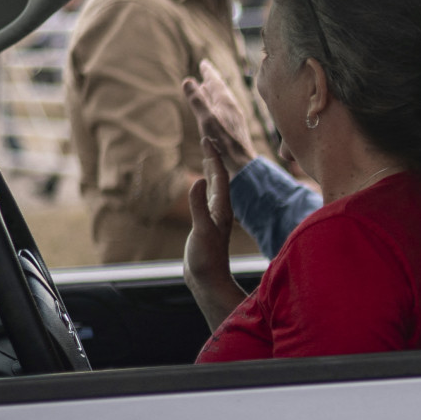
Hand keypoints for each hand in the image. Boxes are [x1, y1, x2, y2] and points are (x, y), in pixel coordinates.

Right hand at [182, 58, 255, 177]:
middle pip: (220, 90)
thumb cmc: (224, 143)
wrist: (243, 164)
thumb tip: (188, 80)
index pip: (216, 82)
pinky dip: (217, 105)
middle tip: (206, 70)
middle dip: (212, 80)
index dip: (209, 72)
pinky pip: (224, 111)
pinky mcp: (235, 129)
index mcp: (226, 103)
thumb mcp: (207, 119)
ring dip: (214, 92)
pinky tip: (216, 112)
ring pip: (222, 100)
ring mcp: (235, 119)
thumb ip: (198, 101)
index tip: (204, 63)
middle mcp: (232, 108)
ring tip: (207, 88)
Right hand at [183, 139, 245, 329]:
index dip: (213, 156)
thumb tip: (199, 179)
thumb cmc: (206, 259)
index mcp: (221, 209)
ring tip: (206, 156)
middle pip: (220, 178)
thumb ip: (199, 205)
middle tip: (207, 139)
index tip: (207, 138)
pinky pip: (208, 198)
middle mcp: (221, 210)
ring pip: (215, 187)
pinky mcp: (208, 225)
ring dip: (211, 169)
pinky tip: (201, 186)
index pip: (220, 176)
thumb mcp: (201, 230)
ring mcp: (215, 218)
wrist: (208, 281)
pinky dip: (204, 186)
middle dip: (213, 158)